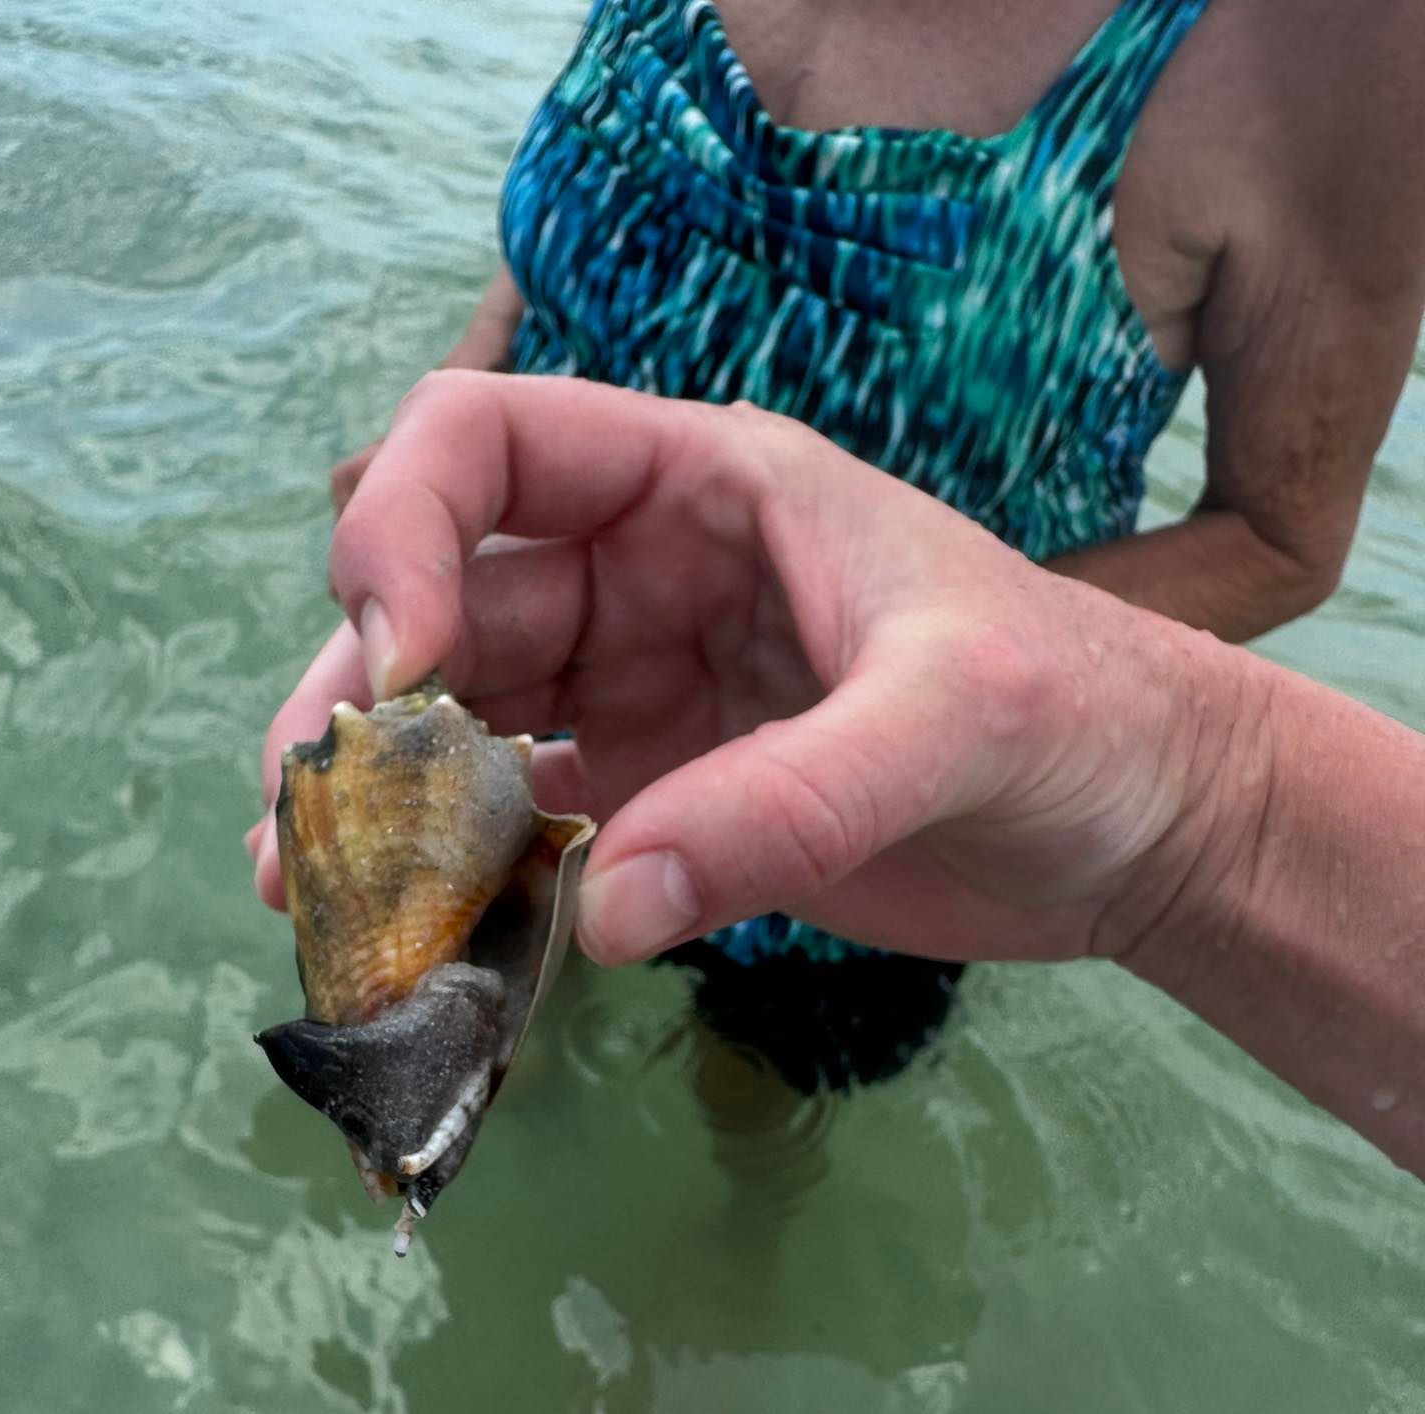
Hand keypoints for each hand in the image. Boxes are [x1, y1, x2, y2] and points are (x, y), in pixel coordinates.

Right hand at [255, 372, 1265, 972]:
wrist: (1141, 827)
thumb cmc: (1075, 718)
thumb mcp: (951, 723)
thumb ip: (787, 802)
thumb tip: (605, 908)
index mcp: (703, 486)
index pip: (489, 446)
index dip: (403, 531)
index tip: (396, 671)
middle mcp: (647, 575)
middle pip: (446, 604)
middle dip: (362, 700)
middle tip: (306, 820)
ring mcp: (648, 691)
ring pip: (469, 724)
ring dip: (386, 801)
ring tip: (308, 890)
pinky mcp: (667, 799)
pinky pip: (532, 824)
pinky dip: (467, 872)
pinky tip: (418, 932)